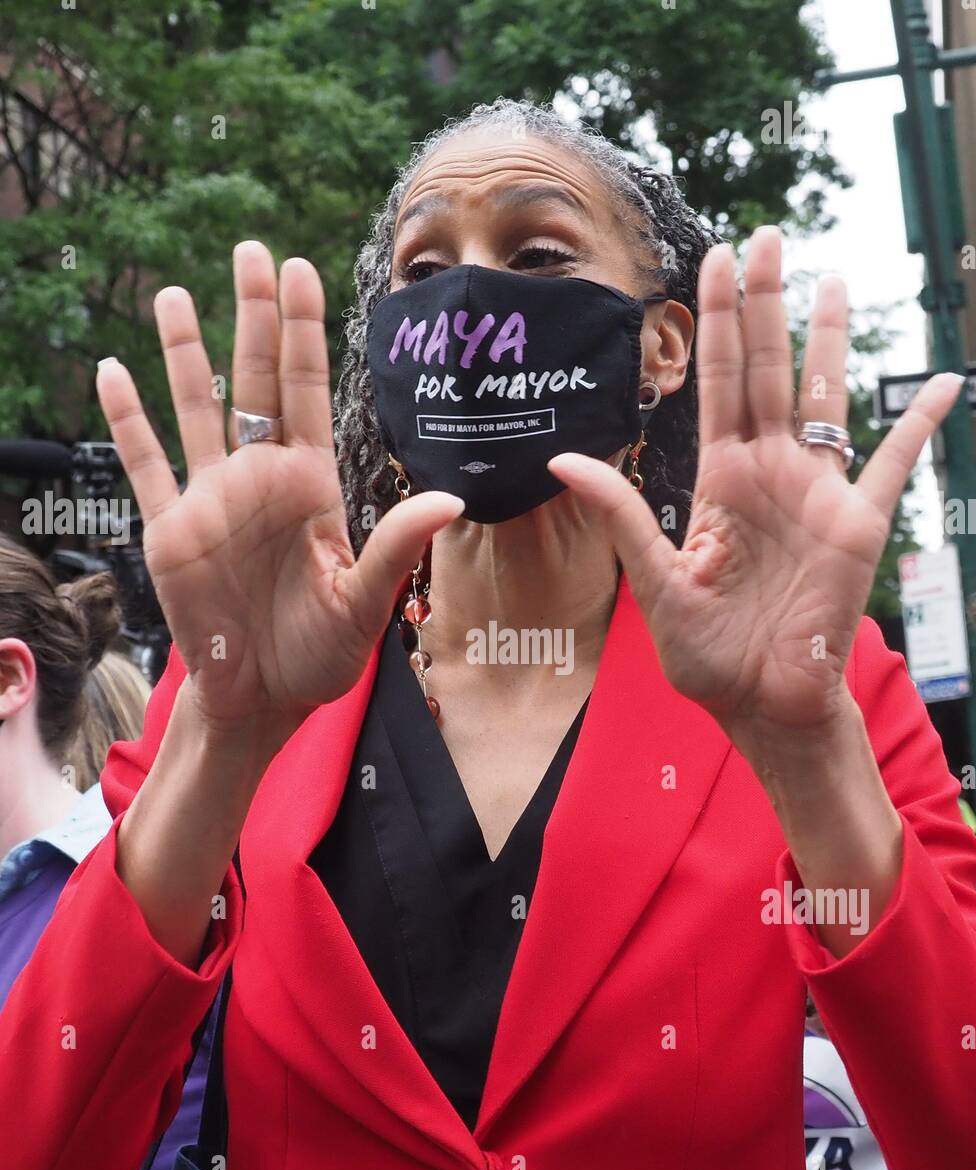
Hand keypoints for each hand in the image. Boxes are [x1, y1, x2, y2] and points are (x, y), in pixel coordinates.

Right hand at [96, 241, 460, 740]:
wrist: (260, 699)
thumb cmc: (320, 656)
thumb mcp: (364, 604)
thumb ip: (396, 548)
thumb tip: (448, 500)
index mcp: (311, 485)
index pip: (307, 390)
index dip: (304, 330)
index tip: (302, 269)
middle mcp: (261, 479)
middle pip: (256, 378)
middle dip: (253, 314)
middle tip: (251, 249)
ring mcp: (212, 498)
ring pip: (196, 406)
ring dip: (185, 352)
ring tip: (175, 293)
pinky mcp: (170, 528)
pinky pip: (144, 463)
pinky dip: (127, 420)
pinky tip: (113, 373)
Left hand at [549, 226, 962, 744]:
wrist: (763, 703)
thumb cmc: (708, 654)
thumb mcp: (654, 583)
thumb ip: (620, 516)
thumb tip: (563, 458)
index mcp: (721, 481)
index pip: (718, 384)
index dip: (718, 323)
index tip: (711, 261)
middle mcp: (770, 473)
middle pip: (769, 370)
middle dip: (766, 303)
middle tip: (765, 236)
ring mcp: (817, 492)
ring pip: (826, 397)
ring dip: (828, 338)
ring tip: (830, 275)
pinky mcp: (859, 524)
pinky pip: (896, 464)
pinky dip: (919, 425)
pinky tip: (939, 384)